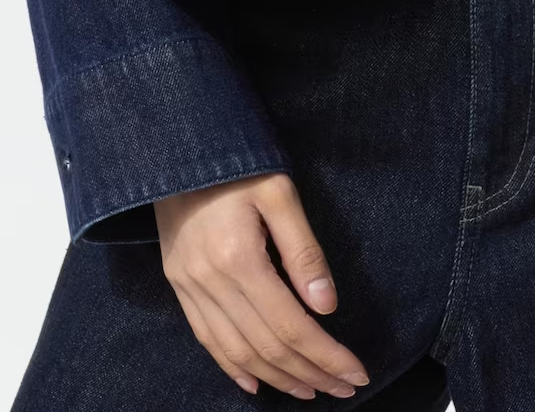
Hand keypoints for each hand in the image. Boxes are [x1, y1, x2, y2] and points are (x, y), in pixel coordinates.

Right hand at [155, 172, 372, 398]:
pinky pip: (206, 339)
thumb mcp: (279, 192)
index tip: (357, 373)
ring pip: (236, 352)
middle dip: (310, 373)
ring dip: (276, 379)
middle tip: (344, 389)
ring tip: (310, 390)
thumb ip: (303, 249)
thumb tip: (327, 305)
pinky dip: (233, 367)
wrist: (177, 147)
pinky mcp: (179, 285)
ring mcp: (189, 287)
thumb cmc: (237, 162)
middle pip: (266, 347)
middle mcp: (210, 282)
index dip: (326, 355)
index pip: (290, 325)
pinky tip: (255, 382)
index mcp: (239, 258)